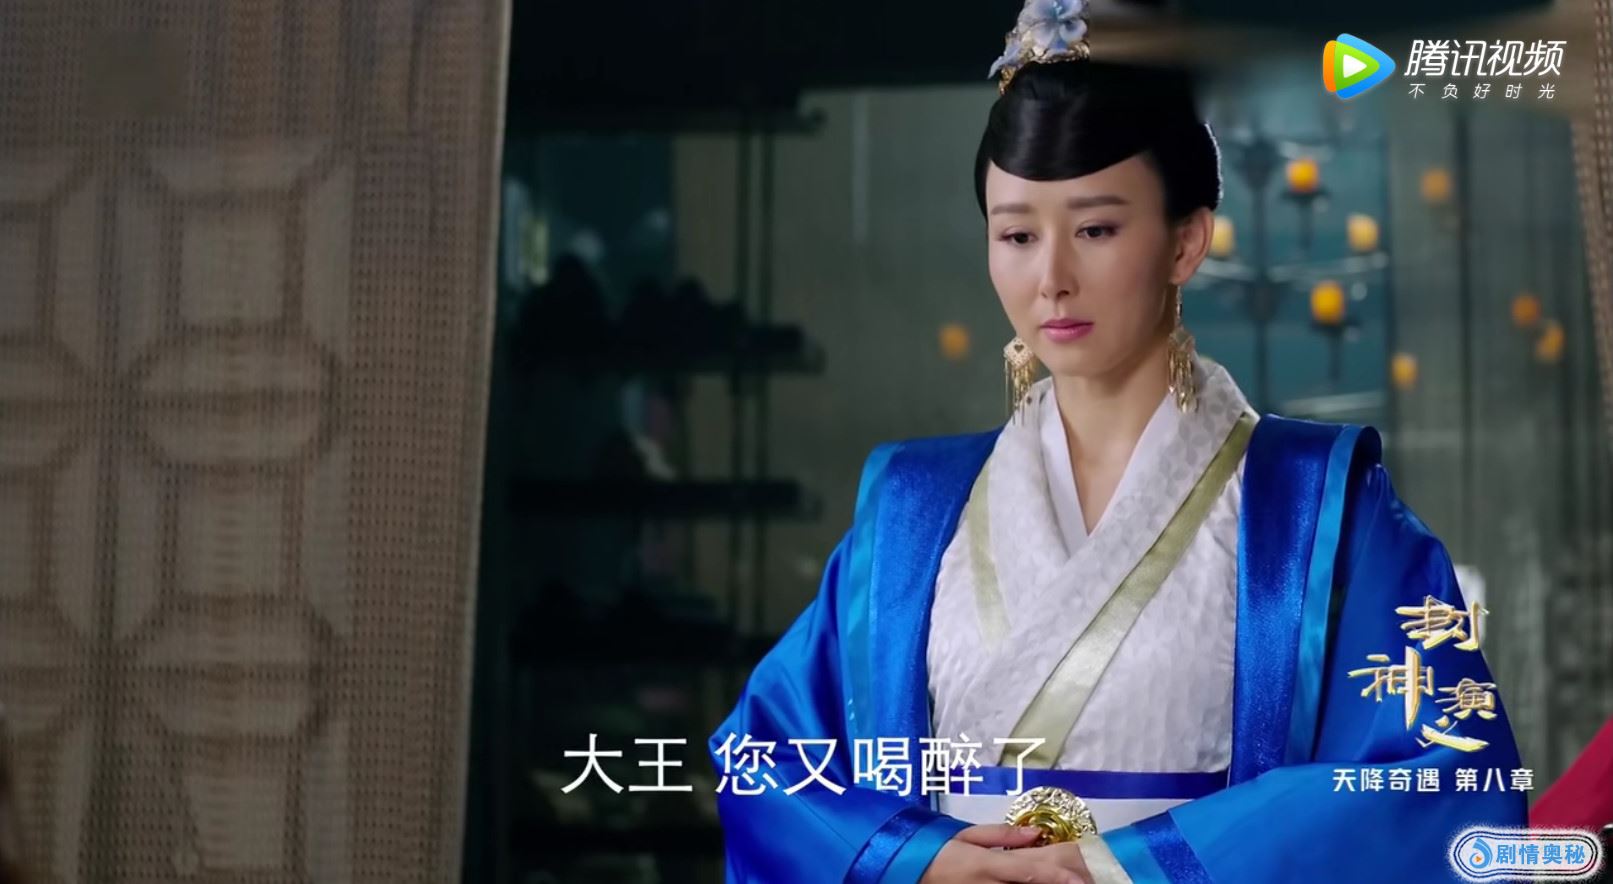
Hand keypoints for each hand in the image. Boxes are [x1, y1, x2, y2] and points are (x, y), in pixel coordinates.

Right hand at [918, 824, 1092, 883]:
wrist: (909, 872)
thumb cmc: (937, 851)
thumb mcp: (967, 835)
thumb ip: (1002, 835)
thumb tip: (1034, 833)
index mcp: (986, 865)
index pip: (1029, 871)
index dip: (1057, 877)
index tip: (1080, 880)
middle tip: (1084, 881)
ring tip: (1068, 882)